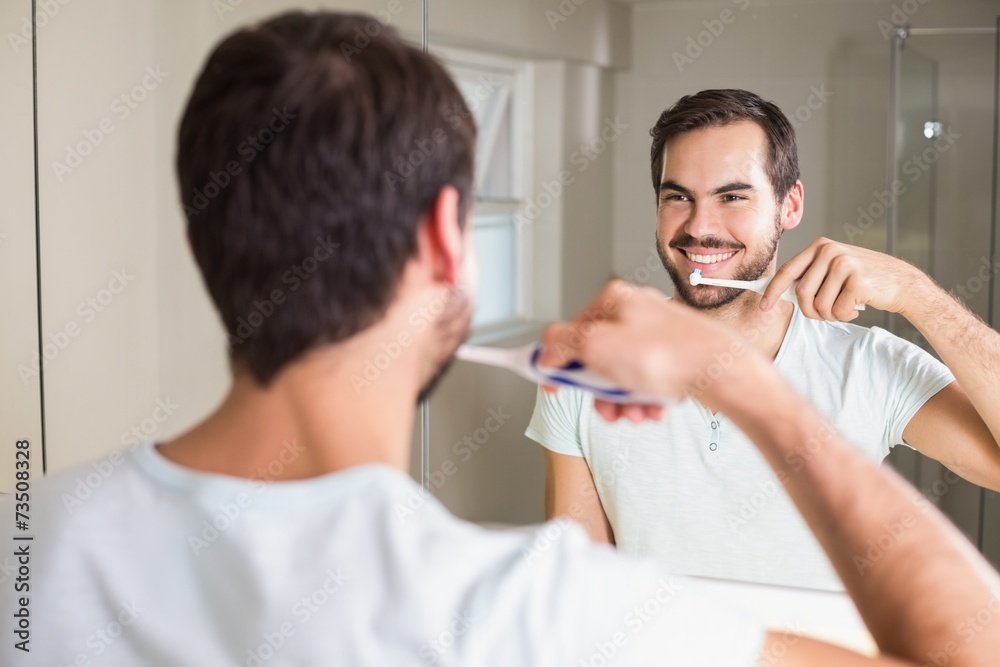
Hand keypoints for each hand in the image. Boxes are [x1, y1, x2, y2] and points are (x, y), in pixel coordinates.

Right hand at [537, 280, 766, 421]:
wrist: (721, 372)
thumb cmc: (666, 355)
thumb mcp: (595, 346)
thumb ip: (560, 344)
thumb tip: (546, 351)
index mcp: (614, 300)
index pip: (571, 330)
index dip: (557, 361)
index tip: (552, 383)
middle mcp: (638, 312)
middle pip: (598, 357)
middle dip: (599, 390)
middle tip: (603, 409)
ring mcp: (660, 333)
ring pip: (625, 374)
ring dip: (623, 401)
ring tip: (634, 414)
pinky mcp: (678, 355)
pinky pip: (650, 381)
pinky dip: (647, 400)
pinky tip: (654, 410)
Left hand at [760, 237, 925, 320]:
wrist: (902, 283)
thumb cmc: (863, 279)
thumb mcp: (834, 268)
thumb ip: (810, 276)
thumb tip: (777, 292)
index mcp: (820, 246)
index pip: (788, 271)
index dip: (773, 290)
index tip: (764, 305)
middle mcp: (830, 251)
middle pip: (801, 293)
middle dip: (809, 310)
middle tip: (823, 313)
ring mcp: (844, 264)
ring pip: (818, 305)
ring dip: (828, 315)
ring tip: (843, 307)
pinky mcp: (857, 281)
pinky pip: (837, 311)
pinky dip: (844, 316)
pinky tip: (856, 307)